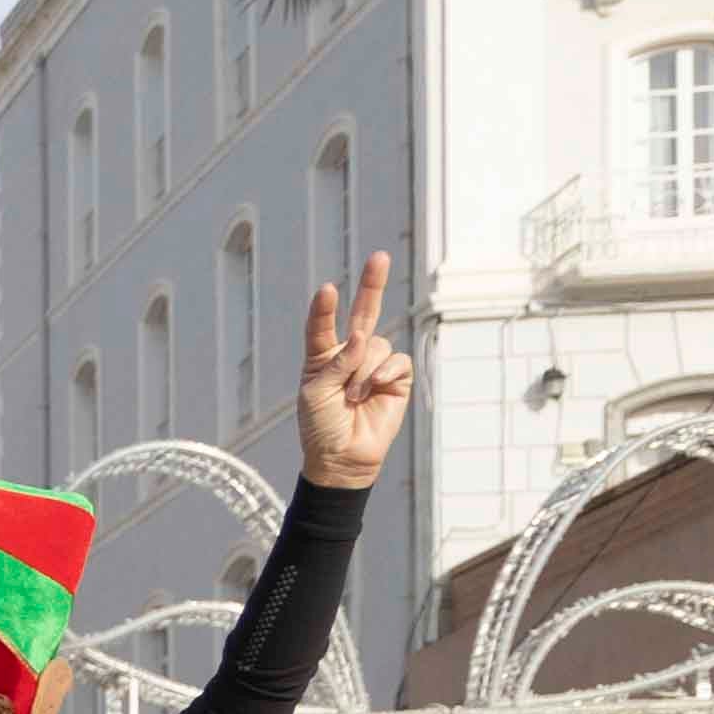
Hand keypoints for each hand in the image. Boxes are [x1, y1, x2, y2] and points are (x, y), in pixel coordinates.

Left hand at [299, 250, 409, 488]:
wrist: (342, 457)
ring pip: (377, 345)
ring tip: (353, 396)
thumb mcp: (316, 393)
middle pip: (363, 313)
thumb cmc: (320, 426)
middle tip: (379, 256)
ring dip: (363, 370)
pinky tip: (374, 389)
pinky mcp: (396, 377)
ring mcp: (375, 364)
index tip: (327, 290)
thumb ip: (337, 362)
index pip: (322, 326)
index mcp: (323, 356)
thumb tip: (363, 337)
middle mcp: (350, 354)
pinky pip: (396, 360)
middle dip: (372, 285)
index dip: (325, 309)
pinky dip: (384, 372)